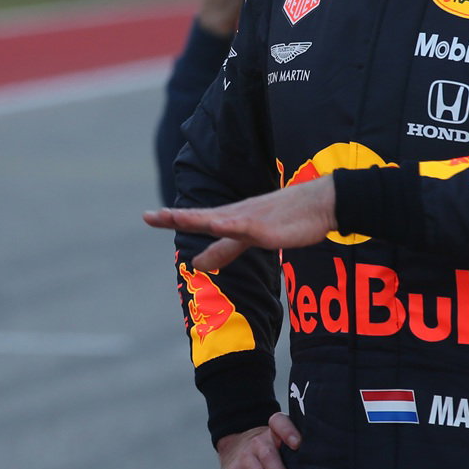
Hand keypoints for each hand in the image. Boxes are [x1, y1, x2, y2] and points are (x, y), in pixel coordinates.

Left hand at [142, 175, 336, 268]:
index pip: (196, 219)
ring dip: (195, 218)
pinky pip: (246, 226)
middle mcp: (236, 215)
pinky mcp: (267, 227)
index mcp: (230, 219)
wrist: (321, 205)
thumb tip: (196, 263)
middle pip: (200, 216)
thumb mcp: (249, 238)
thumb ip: (223, 250)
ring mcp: (251, 219)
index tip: (148, 216)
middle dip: (175, 217)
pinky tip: (217, 224)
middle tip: (148, 215)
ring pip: (218, 219)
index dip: (172, 218)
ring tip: (172, 216)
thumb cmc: (287, 220)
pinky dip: (230, 224)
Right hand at [217, 415, 301, 468]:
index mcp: (273, 433)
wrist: (233, 448)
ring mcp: (243, 458)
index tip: (298, 444)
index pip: (278, 423)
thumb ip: (296, 454)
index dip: (287, 431)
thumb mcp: (279, 444)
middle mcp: (257, 442)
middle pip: (268, 456)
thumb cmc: (269, 452)